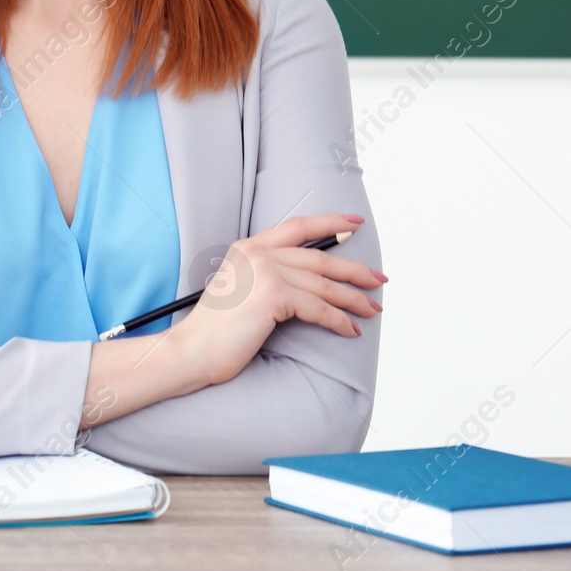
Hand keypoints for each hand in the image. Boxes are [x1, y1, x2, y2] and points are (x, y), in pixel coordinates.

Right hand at [167, 212, 384, 387]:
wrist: (193, 349)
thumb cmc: (215, 328)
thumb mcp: (239, 286)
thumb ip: (265, 273)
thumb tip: (309, 280)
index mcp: (248, 246)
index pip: (298, 226)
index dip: (330, 222)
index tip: (354, 223)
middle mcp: (258, 253)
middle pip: (320, 258)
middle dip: (355, 270)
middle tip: (378, 279)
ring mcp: (266, 272)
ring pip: (324, 285)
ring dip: (353, 299)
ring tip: (371, 309)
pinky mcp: (274, 295)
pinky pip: (319, 308)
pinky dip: (339, 321)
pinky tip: (351, 329)